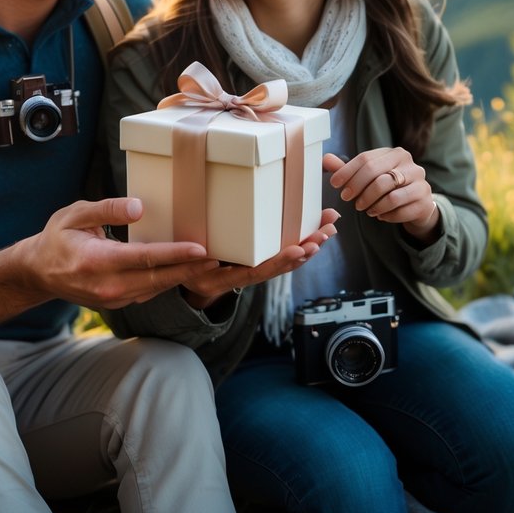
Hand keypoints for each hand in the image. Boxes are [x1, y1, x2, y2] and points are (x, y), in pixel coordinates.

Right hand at [27, 197, 220, 309]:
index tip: (200, 248)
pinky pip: (148, 292)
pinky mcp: (117, 302)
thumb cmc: (57, 238)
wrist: (38, 272)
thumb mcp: (75, 214)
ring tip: (210, 264)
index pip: (144, 257)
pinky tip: (186, 271)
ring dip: (184, 277)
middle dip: (190, 269)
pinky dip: (169, 282)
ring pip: (156, 288)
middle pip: (157, 278)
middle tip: (218, 258)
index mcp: (96, 261)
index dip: (175, 253)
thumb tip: (139, 208)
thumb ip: (107, 209)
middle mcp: (107, 285)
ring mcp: (113, 298)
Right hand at [180, 208, 340, 309]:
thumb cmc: (187, 270)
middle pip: (281, 264)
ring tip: (328, 230)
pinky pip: (286, 253)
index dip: (280, 261)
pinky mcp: (262, 259)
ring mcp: (258, 266)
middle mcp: (249, 274)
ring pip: (288, 259)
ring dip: (310, 244)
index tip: (298, 249)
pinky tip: (318, 233)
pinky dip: (304, 242)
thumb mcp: (185, 270)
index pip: (261, 271)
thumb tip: (206, 256)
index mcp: (233, 277)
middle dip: (305, 249)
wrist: (193, 282)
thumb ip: (193, 264)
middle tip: (323, 235)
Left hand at [323, 149, 439, 242]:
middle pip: (376, 175)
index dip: (347, 172)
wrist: (418, 203)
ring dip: (372, 204)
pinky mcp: (425, 202)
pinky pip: (399, 211)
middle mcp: (411, 165)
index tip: (335, 184)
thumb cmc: (389, 186)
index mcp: (396, 153)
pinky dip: (385, 215)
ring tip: (364, 209)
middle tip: (346, 199)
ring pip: (390, 196)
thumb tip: (325, 159)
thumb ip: (348, 169)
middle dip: (357, 188)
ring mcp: (421, 183)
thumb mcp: (370, 175)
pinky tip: (379, 215)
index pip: (366, 159)